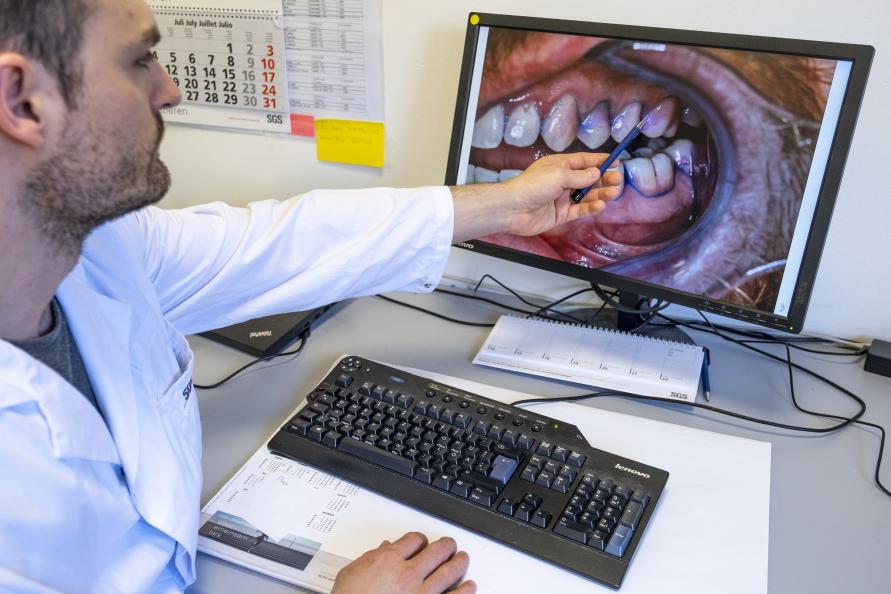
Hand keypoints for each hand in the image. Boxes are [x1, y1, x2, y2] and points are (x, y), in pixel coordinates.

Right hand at [331, 532, 475, 593]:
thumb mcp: (351, 574)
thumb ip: (369, 559)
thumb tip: (381, 550)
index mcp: (388, 561)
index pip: (413, 540)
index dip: (419, 538)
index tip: (421, 541)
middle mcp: (408, 575)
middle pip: (435, 552)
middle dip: (445, 546)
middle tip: (449, 545)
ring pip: (449, 572)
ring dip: (459, 563)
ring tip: (463, 559)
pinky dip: (465, 591)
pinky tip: (469, 586)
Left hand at [502, 152, 623, 236]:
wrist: (512, 209)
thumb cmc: (532, 186)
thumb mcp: (559, 175)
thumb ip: (580, 176)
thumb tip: (596, 173)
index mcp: (560, 165)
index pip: (584, 161)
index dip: (600, 161)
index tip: (617, 161)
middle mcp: (562, 181)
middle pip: (588, 179)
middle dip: (604, 179)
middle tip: (618, 180)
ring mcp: (562, 198)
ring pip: (586, 196)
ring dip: (600, 194)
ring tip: (613, 193)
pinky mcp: (561, 214)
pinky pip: (579, 210)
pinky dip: (590, 208)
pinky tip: (600, 205)